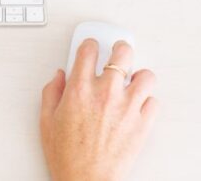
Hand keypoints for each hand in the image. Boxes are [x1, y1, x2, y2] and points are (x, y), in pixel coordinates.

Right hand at [39, 40, 157, 180]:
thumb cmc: (67, 156)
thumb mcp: (46, 121)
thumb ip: (52, 92)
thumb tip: (59, 77)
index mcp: (79, 89)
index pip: (89, 50)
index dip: (89, 45)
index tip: (91, 48)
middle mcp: (105, 93)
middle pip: (122, 53)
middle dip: (120, 49)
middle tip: (118, 52)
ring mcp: (127, 107)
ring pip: (146, 76)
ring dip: (139, 76)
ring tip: (133, 81)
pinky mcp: (142, 124)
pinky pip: (154, 103)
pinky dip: (147, 102)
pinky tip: (137, 106)